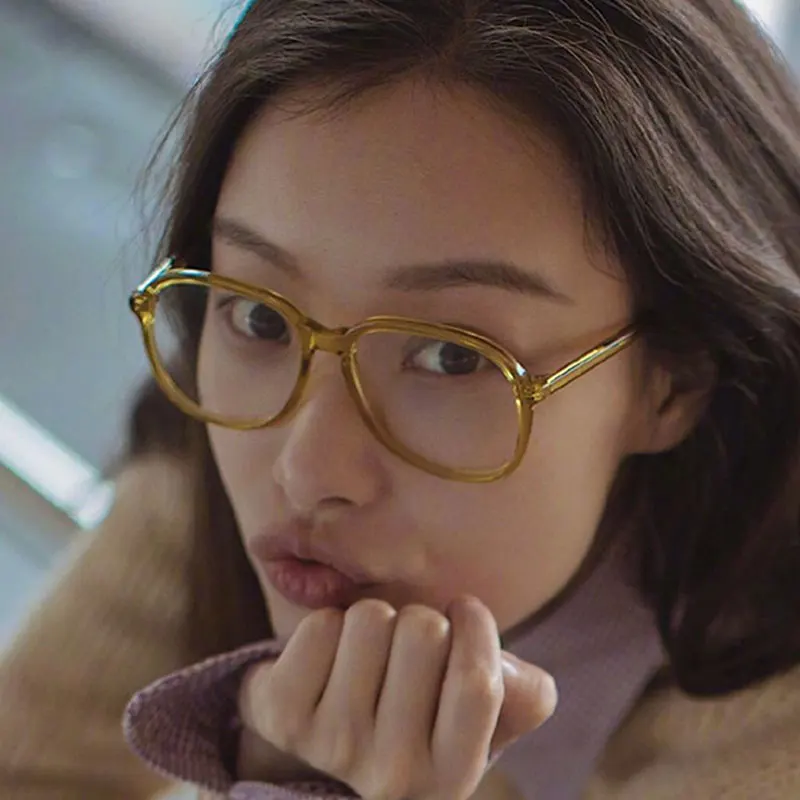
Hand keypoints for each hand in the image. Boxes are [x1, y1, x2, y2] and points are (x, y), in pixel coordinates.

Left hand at [237, 597, 556, 799]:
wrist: (328, 743)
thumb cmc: (416, 718)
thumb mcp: (480, 721)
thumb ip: (520, 695)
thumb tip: (502, 664)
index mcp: (451, 780)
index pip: (477, 682)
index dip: (476, 626)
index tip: (464, 610)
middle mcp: (392, 775)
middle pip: (424, 632)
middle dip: (421, 621)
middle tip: (410, 646)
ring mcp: (333, 746)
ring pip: (371, 618)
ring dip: (374, 619)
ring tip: (370, 654)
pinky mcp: (283, 714)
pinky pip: (322, 624)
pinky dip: (330, 625)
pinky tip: (330, 660)